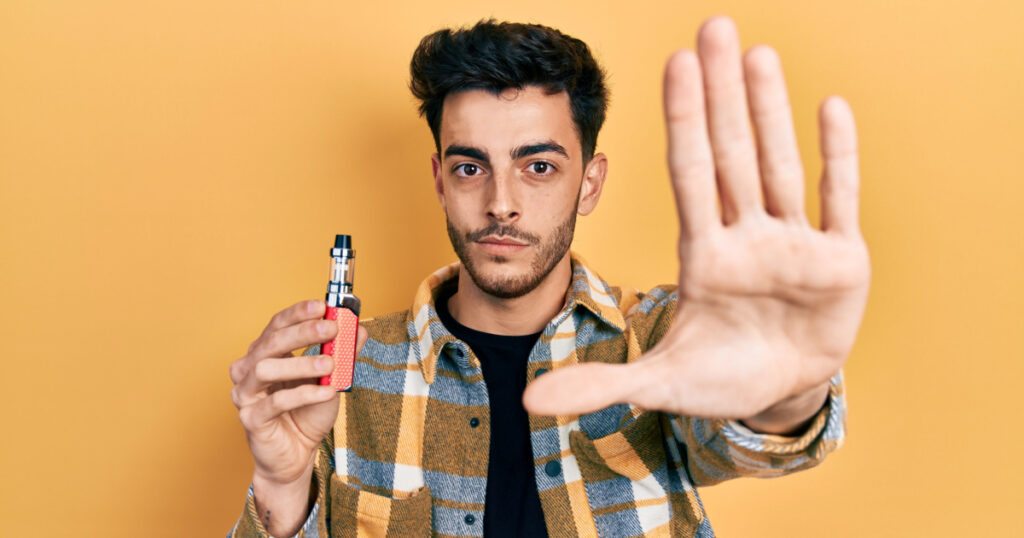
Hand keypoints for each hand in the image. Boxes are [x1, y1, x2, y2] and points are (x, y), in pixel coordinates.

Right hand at [230, 299, 367, 532]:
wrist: (298, 454)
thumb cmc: (308, 413)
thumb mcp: (331, 379)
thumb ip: (342, 354)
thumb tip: (359, 329)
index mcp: (265, 354)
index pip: (277, 325)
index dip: (298, 313)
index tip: (322, 306)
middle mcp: (249, 369)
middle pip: (270, 342)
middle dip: (302, 332)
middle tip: (330, 328)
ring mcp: (246, 394)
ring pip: (265, 369)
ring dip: (302, 363)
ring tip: (330, 365)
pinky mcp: (251, 419)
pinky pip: (275, 402)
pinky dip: (304, 394)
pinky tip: (326, 392)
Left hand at [523, 16, 869, 426]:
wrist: (782, 393)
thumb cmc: (720, 379)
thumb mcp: (658, 385)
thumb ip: (598, 384)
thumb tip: (526, 403)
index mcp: (703, 256)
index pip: (689, 174)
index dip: (683, 121)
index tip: (673, 65)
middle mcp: (746, 237)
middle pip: (732, 152)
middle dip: (722, 92)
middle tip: (713, 26)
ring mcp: (794, 244)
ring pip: (780, 164)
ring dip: (772, 110)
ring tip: (758, 53)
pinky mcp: (842, 261)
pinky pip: (838, 199)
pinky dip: (838, 156)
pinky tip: (830, 105)